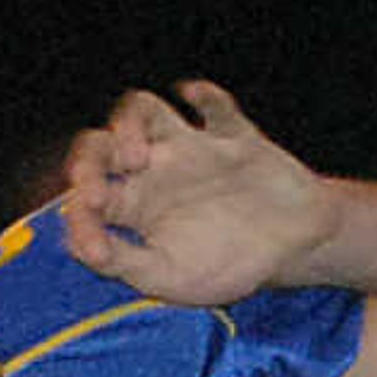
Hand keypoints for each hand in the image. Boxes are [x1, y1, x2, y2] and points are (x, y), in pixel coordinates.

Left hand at [58, 79, 341, 305]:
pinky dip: (203, 98)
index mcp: (132, 208)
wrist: (298, 249)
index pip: (85, 196)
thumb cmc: (229, 267)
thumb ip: (124, 262)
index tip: (96, 247)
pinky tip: (192, 101)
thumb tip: (83, 248)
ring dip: (129, 125)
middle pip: (100, 144)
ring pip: (142, 111)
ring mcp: (192, 150)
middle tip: (96, 191)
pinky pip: (215, 106)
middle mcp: (154, 173)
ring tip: (137, 158)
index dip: (77, 217)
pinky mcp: (234, 137)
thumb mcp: (169, 278)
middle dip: (88, 160)